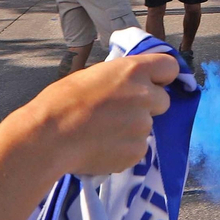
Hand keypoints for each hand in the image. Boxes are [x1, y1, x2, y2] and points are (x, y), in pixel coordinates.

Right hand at [23, 54, 177, 176]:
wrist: (50, 138)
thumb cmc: (62, 101)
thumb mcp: (94, 76)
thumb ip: (120, 79)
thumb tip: (129, 85)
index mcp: (133, 71)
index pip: (170, 67)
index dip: (161, 76)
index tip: (152, 83)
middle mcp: (145, 96)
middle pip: (163, 100)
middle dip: (148, 105)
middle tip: (121, 111)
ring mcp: (143, 126)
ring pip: (147, 126)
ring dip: (132, 128)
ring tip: (103, 132)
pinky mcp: (137, 151)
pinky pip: (137, 148)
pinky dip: (124, 149)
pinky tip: (102, 147)